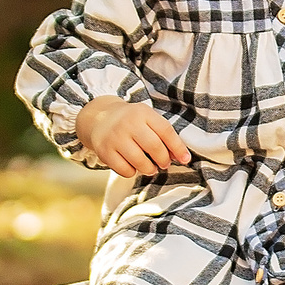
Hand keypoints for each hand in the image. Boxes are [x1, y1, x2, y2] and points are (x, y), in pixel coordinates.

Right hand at [76, 96, 192, 176]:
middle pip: (154, 147)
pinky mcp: (104, 151)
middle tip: (164, 164)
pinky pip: (125, 170)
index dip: (178, 147)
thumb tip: (182, 157)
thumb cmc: (130, 122)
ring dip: (150, 169)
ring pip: (140, 161)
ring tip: (150, 167)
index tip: (185, 159)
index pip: (166, 131)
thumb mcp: (147, 119)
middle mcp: (128, 123)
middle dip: (164, 160)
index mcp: (143, 113)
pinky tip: (133, 166)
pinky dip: (133, 172)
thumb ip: (163, 134)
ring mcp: (115, 137)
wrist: (99, 118)